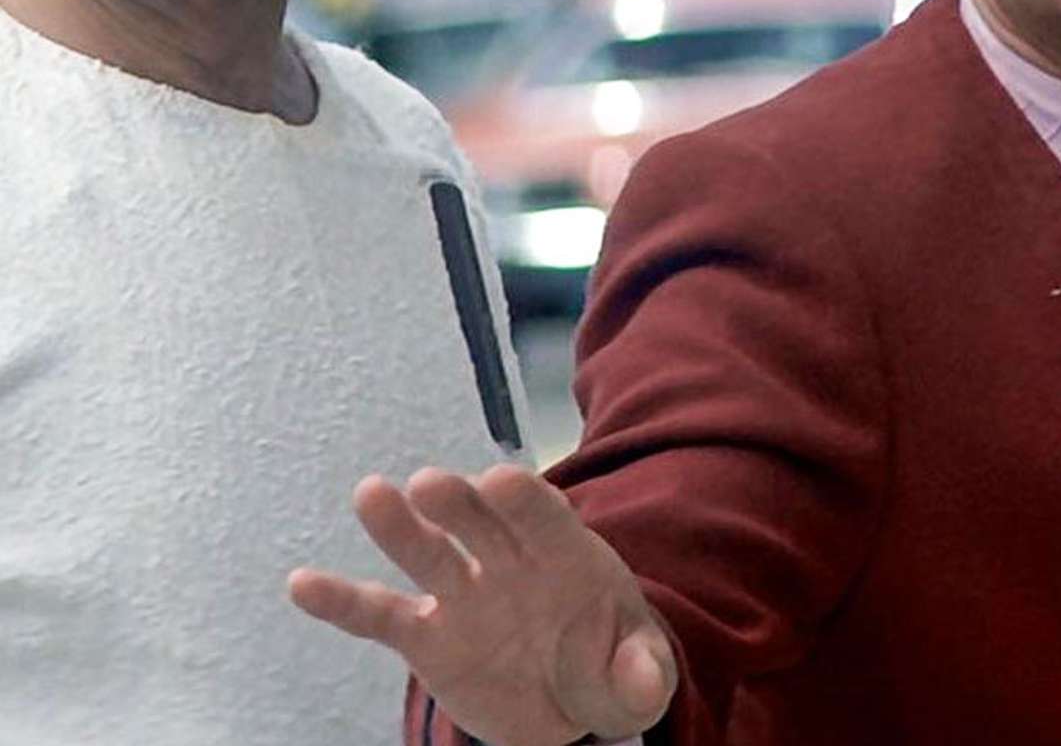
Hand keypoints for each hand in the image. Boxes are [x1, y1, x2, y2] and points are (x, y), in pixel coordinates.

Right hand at [288, 464, 675, 745]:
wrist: (569, 695)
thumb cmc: (608, 663)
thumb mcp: (638, 674)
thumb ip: (643, 673)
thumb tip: (642, 676)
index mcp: (567, 556)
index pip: (546, 518)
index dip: (525, 500)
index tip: (500, 480)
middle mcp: (509, 561)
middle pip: (481, 523)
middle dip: (458, 503)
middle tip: (429, 484)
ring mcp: (464, 595)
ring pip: (428, 555)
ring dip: (400, 527)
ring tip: (370, 495)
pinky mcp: (428, 635)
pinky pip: (382, 616)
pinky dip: (343, 601)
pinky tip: (303, 584)